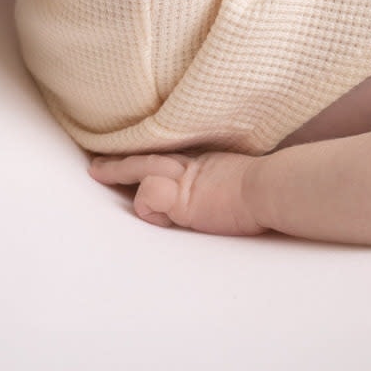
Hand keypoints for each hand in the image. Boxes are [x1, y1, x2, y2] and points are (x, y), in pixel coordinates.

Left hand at [89, 151, 265, 235]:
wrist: (273, 188)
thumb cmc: (272, 190)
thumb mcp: (245, 180)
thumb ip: (229, 184)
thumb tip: (231, 196)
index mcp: (210, 164)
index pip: (175, 157)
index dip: (155, 156)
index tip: (143, 156)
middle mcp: (194, 167)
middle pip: (150, 156)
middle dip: (124, 160)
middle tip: (100, 161)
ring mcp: (184, 180)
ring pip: (141, 167)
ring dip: (117, 170)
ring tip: (97, 171)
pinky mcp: (178, 199)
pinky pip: (149, 197)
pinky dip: (149, 208)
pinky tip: (160, 215)